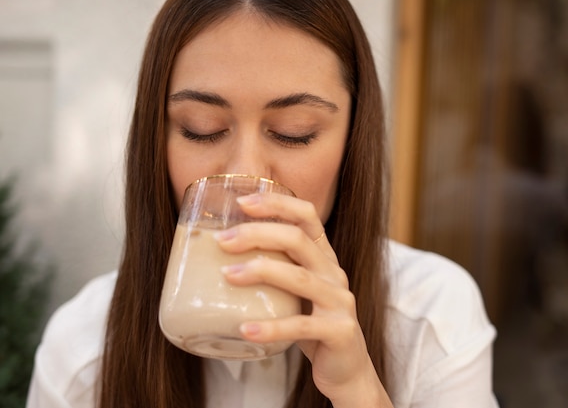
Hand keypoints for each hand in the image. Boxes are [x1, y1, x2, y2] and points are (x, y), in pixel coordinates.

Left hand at [215, 193, 391, 406]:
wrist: (347, 369)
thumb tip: (217, 257)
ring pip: (299, 278)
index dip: (276, 204)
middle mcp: (334, 273)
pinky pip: (301, 326)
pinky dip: (271, 327)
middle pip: (298, 240)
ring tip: (226, 275)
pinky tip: (245, 329)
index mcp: (324, 258)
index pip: (307, 216)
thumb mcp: (296, 292)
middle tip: (222, 241)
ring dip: (260, 272)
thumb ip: (274, 271)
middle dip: (258, 234)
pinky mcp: (339, 332)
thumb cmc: (311, 325)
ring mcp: (340, 302)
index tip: (241, 202)